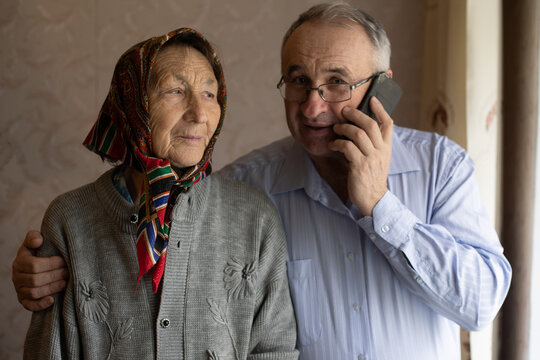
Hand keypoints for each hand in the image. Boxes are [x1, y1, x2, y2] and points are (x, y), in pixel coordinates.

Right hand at [12, 230, 68, 310]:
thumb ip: (33, 237)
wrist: (36, 265)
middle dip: (54, 276)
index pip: (33, 265)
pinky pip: (29, 305)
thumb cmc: (38, 252)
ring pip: (34, 292)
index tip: (63, 261)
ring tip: (65, 282)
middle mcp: (17, 277)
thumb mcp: (34, 242)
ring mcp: (19, 290)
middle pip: (35, 280)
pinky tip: (52, 300)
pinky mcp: (24, 300)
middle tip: (68, 272)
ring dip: (51, 288)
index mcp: (19, 262)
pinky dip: (41, 304)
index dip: (50, 264)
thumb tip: (38, 240)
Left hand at [329, 97, 392, 215]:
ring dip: (344, 128)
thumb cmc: (372, 177)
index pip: (388, 123)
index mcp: (386, 147)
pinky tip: (332, 144)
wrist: (373, 199)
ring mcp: (370, 158)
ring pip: (358, 134)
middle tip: (344, 111)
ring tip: (336, 128)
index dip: (380, 109)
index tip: (372, 99)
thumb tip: (360, 128)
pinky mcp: (359, 166)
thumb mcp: (378, 159)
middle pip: (370, 124)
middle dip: (356, 114)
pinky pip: (347, 147)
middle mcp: (380, 151)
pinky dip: (338, 143)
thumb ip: (373, 144)